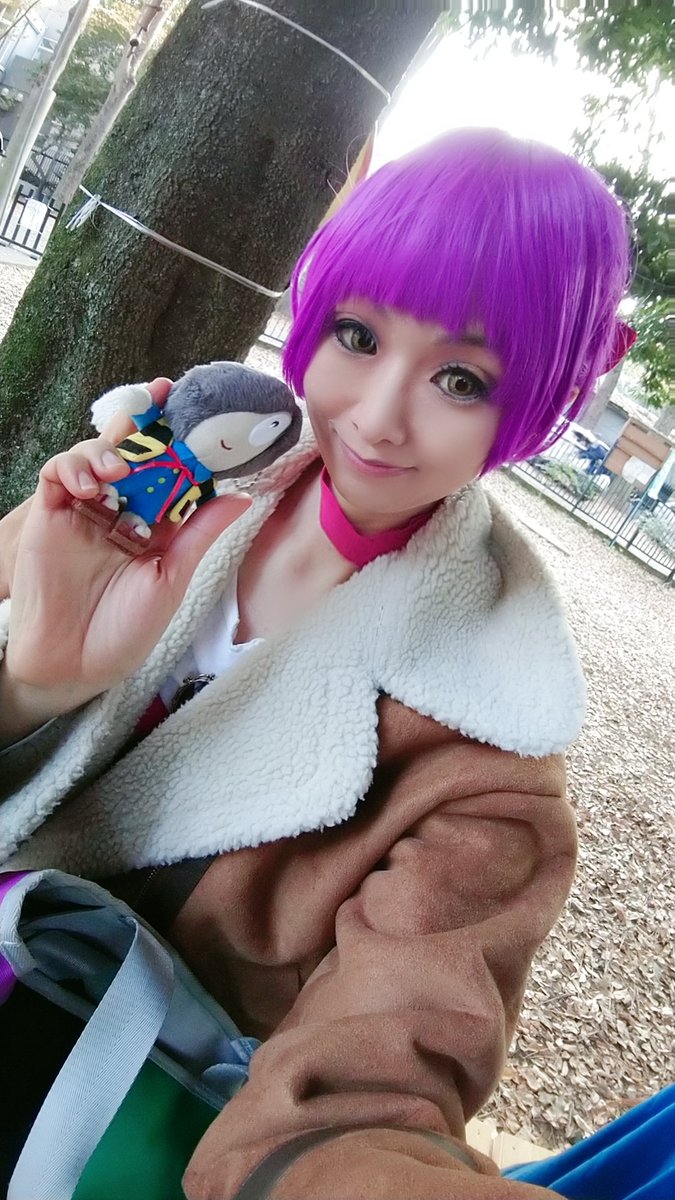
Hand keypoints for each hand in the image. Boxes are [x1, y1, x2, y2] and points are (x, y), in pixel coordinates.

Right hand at [1, 378, 249, 739]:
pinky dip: (74, 466)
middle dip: (147, 422)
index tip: (205, 411)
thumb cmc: (126, 630)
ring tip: (121, 466)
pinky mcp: (49, 517)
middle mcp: (119, 511)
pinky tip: (92, 481)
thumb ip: (199, 533)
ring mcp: (83, 511)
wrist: (74, 666)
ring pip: (95, 456)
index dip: (184, 440)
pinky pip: (57, 475)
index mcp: (154, 524)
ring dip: (110, 447)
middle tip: (163, 395)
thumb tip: (241, 496)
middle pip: (133, 453)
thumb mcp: (172, 578)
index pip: (170, 471)